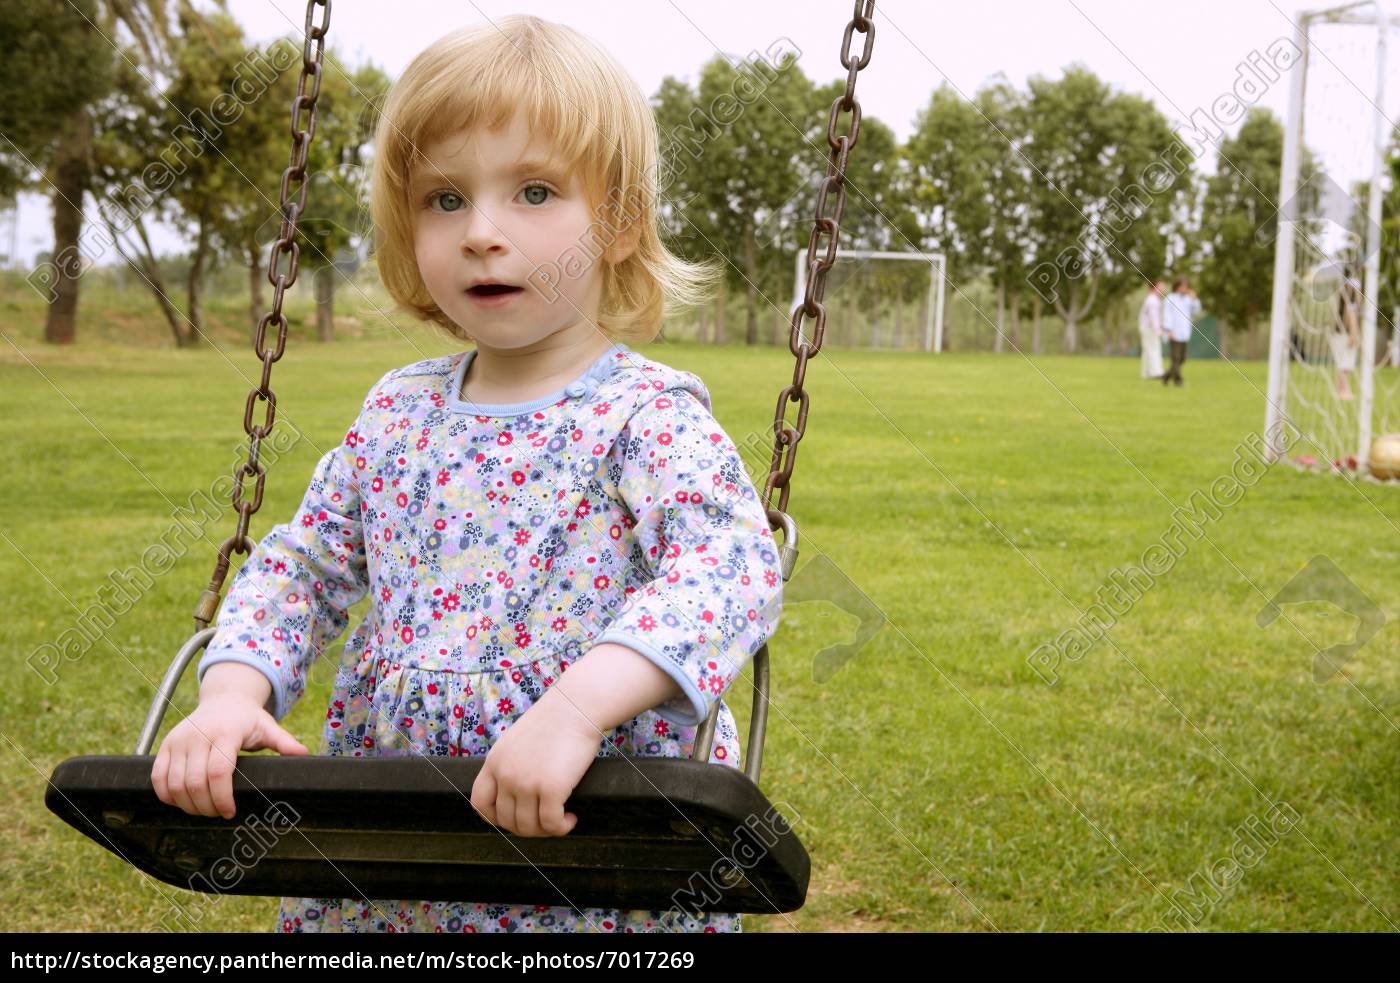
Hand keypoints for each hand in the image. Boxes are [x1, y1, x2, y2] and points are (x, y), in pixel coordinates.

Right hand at [151, 693, 308, 819]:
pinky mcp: (166, 745)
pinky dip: (166, 795)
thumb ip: (284, 742)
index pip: (218, 773)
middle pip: (195, 783)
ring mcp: (179, 740)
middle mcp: (199, 735)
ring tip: (203, 810)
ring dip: (187, 805)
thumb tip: (304, 756)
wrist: (223, 699)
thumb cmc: (247, 718)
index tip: (230, 812)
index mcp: (225, 733)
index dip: (222, 798)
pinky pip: (158, 777)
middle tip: (218, 814)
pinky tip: (181, 802)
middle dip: (206, 806)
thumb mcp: (268, 726)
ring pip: (175, 784)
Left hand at [469, 697, 599, 836]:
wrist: (577, 705)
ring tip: (561, 820)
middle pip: (507, 820)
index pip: (480, 803)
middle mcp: (506, 774)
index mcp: (494, 761)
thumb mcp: (517, 741)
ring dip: (546, 830)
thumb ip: (511, 765)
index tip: (515, 819)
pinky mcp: (551, 788)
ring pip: (528, 827)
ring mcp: (526, 782)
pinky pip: (551, 823)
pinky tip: (571, 818)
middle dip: (528, 827)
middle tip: (546, 821)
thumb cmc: (555, 721)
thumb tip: (517, 795)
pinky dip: (562, 827)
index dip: (496, 819)